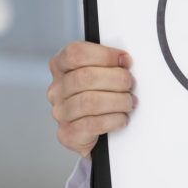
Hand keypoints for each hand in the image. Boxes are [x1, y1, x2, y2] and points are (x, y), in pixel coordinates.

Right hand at [47, 41, 135, 158]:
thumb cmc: (102, 95)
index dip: (104, 54)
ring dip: (118, 101)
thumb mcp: (102, 72)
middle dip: (117, 79)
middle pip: (85, 77)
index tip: (125, 61)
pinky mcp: (68, 134)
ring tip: (129, 102)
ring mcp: (60, 112)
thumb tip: (125, 60)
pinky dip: (114, 120)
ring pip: (89, 102)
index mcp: (61, 67)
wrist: (97, 132)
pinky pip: (92, 124)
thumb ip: (109, 62)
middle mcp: (57, 89)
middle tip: (131, 84)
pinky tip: (122, 118)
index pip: (75, 53)